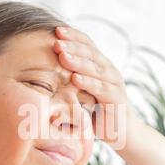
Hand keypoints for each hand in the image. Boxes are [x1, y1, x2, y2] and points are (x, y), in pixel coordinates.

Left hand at [53, 26, 138, 149]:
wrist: (122, 133)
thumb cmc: (97, 113)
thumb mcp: (82, 94)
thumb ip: (70, 82)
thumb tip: (42, 73)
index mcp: (100, 66)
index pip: (87, 44)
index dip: (73, 36)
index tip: (55, 31)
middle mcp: (109, 71)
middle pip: (91, 52)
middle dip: (73, 45)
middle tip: (56, 40)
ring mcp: (115, 84)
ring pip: (95, 68)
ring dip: (78, 61)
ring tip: (62, 55)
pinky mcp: (117, 99)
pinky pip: (101, 88)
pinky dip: (88, 82)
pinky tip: (75, 78)